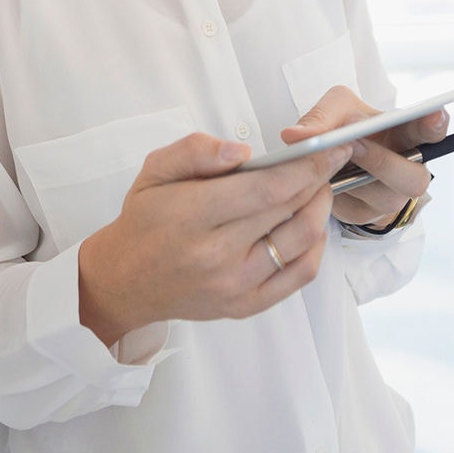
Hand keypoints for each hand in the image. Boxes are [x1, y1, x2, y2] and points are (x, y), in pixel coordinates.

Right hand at [76, 132, 350, 345]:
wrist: (126, 280)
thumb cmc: (144, 219)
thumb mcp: (154, 169)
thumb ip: (195, 151)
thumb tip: (242, 153)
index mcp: (192, 215)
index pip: (266, 188)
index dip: (304, 166)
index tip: (327, 146)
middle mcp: (217, 255)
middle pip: (288, 212)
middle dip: (316, 181)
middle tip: (327, 159)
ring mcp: (234, 285)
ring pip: (300, 244)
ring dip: (319, 211)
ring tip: (318, 189)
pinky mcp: (245, 306)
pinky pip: (298, 277)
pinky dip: (314, 247)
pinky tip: (310, 226)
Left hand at [279, 86, 446, 227]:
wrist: (329, 158)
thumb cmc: (344, 127)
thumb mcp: (335, 110)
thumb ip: (321, 116)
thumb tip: (295, 136)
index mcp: (406, 135)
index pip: (432, 132)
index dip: (436, 126)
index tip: (435, 114)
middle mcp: (406, 170)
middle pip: (414, 179)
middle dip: (384, 163)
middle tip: (355, 144)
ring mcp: (389, 197)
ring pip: (382, 197)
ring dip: (354, 178)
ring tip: (330, 161)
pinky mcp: (364, 215)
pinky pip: (351, 210)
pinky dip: (332, 192)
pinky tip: (320, 178)